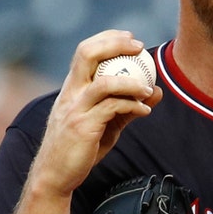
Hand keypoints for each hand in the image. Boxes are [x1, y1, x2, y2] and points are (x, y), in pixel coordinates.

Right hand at [29, 30, 161, 196]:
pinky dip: (133, 106)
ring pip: (104, 83)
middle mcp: (70, 93)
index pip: (85, 51)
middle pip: (87, 54)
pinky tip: (145, 111)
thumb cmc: (80, 148)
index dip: (107, 39)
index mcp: (71, 88)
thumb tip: (156, 90)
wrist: (56, 176)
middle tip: (139, 47)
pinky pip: (113, 108)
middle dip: (115, 45)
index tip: (130, 37)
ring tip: (149, 88)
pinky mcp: (83, 127)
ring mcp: (75, 109)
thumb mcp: (106, 123)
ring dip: (131, 82)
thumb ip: (128, 106)